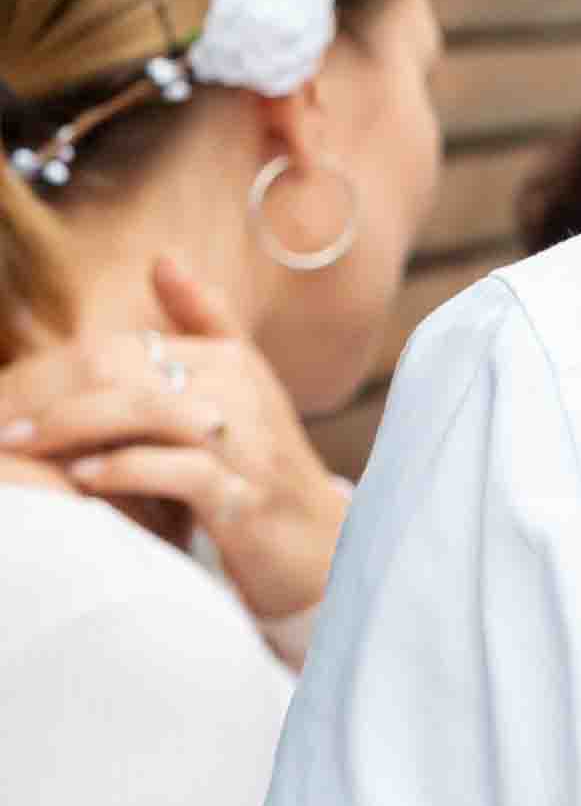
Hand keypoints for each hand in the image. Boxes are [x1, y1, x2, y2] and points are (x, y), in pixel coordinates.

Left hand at [0, 258, 344, 620]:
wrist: (323, 547)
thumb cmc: (265, 467)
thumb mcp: (241, 386)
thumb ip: (204, 322)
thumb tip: (163, 258)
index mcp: (232, 361)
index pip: (122, 347)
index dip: (54, 368)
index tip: (5, 394)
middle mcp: (241, 393)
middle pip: (125, 371)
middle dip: (49, 395)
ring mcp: (247, 446)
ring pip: (144, 414)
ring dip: (70, 429)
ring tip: (20, 446)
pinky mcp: (246, 498)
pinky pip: (176, 472)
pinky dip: (123, 472)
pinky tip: (83, 480)